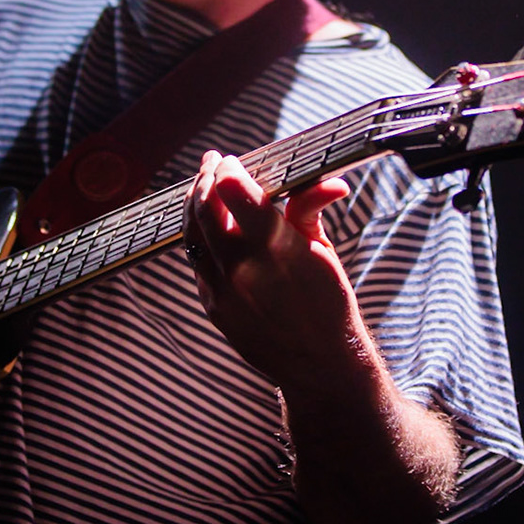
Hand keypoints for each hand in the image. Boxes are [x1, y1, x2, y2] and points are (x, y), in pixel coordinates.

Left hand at [181, 150, 362, 389]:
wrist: (317, 363)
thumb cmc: (327, 301)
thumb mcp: (323, 250)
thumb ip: (311, 208)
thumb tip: (331, 180)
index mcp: (278, 248)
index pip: (236, 192)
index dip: (228, 169)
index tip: (230, 160)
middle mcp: (244, 267)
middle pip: (206, 207)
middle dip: (206, 177)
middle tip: (212, 162)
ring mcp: (222, 289)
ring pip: (192, 232)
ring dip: (193, 202)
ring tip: (203, 185)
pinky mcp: (211, 305)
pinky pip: (195, 259)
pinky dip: (197, 234)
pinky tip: (205, 222)